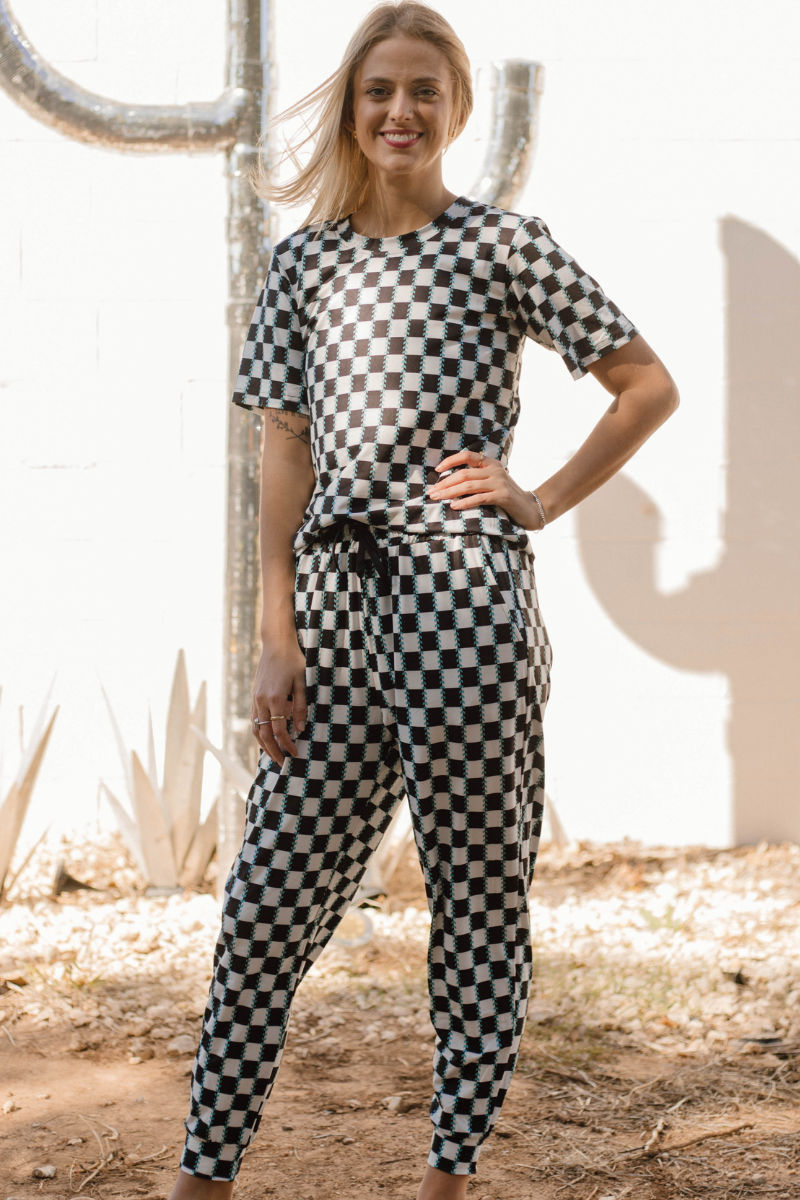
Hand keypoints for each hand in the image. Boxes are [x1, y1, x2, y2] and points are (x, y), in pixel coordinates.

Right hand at [251, 633, 306, 766]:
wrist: (276, 644)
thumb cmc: (293, 661)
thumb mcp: (302, 682)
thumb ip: (301, 706)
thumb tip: (301, 728)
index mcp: (275, 698)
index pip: (279, 730)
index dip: (287, 744)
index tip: (295, 753)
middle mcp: (261, 701)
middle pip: (264, 734)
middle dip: (273, 751)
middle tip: (283, 763)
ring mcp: (255, 699)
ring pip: (255, 729)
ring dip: (263, 745)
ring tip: (273, 756)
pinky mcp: (254, 696)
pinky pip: (253, 720)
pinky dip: (259, 733)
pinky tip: (266, 739)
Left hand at [427, 449, 544, 529]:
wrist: (531, 508)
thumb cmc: (508, 497)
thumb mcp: (494, 482)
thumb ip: (479, 478)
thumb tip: (451, 482)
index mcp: (491, 464)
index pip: (467, 456)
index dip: (451, 461)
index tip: (437, 469)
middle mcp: (495, 470)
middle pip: (464, 474)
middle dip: (445, 483)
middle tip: (432, 492)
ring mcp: (499, 482)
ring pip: (468, 486)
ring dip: (450, 493)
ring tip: (438, 498)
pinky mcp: (503, 496)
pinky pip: (479, 498)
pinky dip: (464, 502)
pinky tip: (454, 506)